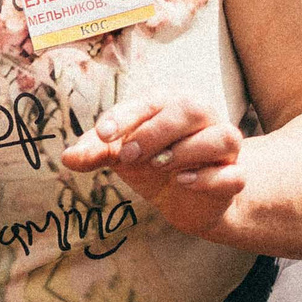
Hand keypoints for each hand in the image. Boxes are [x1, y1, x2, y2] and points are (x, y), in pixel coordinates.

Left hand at [61, 97, 245, 234]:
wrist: (185, 201)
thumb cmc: (152, 164)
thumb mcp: (121, 157)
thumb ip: (95, 152)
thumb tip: (67, 157)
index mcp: (171, 106)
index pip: (152, 100)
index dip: (126, 115)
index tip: (102, 134)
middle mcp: (202, 120)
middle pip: (191, 108)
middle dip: (156, 131)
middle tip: (128, 155)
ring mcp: (223, 149)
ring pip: (222, 137)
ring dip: (187, 151)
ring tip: (159, 166)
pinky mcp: (234, 177)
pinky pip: (233, 174)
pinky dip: (209, 177)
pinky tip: (183, 182)